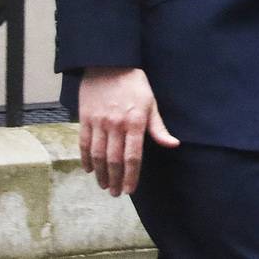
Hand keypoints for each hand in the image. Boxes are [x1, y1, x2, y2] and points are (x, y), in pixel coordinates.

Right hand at [78, 67, 178, 196]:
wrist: (109, 64)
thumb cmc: (135, 85)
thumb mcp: (151, 104)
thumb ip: (159, 128)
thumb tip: (173, 145)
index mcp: (135, 122)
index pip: (133, 156)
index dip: (132, 175)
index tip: (130, 190)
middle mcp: (116, 125)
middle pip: (114, 159)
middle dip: (115, 179)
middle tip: (116, 193)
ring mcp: (98, 122)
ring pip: (98, 155)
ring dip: (100, 173)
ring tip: (104, 185)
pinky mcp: (85, 119)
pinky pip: (84, 144)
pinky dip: (86, 159)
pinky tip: (89, 169)